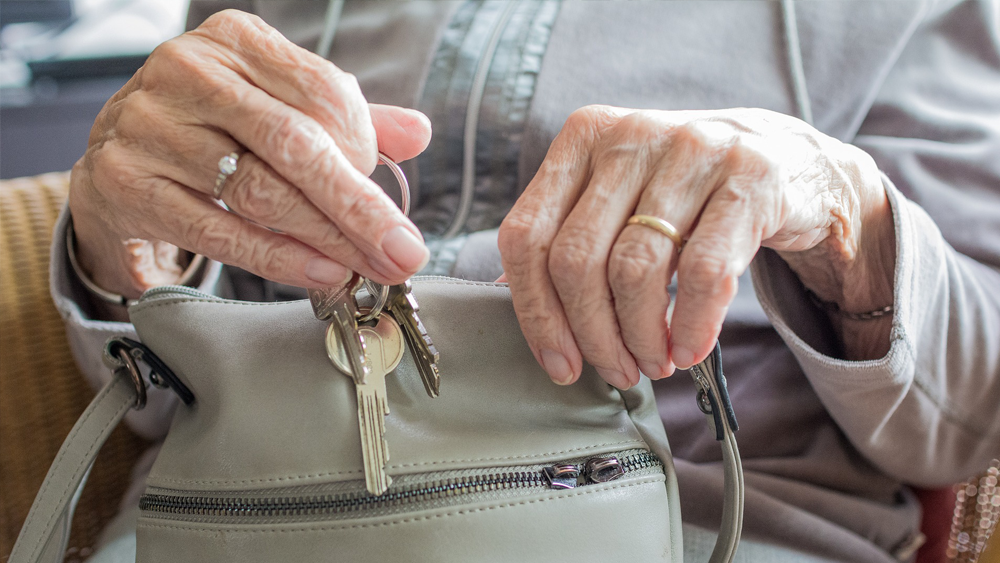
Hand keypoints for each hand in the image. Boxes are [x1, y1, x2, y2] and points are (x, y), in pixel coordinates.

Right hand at [69, 10, 431, 299]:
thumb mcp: (280, 107)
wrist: (117, 160)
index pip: (322, 90)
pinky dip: (279, 257)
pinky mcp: (128, 184)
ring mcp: (151, 128)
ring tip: (369, 267)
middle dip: (359, 206)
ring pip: (260, 192)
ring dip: (328, 239)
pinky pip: (219, 231)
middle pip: (295, 145)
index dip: (364, 145)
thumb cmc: (213, 129)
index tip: (387, 189)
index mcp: (236, 42)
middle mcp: (189, 74)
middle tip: (403, 250)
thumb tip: (417, 132)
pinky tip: (321, 272)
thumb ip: (348, 118)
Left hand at [498, 105, 894, 387]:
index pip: (528, 235)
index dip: (535, 312)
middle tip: (616, 370)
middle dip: (592, 334)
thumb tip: (517, 303)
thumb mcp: (622, 197)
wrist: (792, 162)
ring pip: (635, 269)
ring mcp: (692, 150)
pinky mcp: (748, 177)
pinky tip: (689, 349)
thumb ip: (569, 236)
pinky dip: (691, 326)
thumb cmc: (689, 193)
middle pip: (576, 259)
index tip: (559, 362)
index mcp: (583, 137)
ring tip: (654, 362)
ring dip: (640, 337)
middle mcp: (631, 135)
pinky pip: (704, 272)